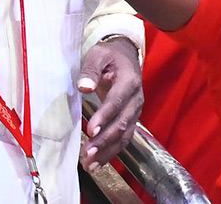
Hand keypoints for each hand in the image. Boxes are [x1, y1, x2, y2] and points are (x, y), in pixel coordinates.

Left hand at [79, 37, 143, 170]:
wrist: (126, 56)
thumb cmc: (109, 55)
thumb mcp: (98, 55)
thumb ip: (91, 70)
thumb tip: (84, 87)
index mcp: (129, 81)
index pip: (117, 101)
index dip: (104, 117)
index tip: (90, 130)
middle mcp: (136, 99)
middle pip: (122, 123)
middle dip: (104, 140)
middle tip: (87, 153)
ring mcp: (135, 112)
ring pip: (124, 135)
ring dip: (107, 151)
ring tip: (90, 165)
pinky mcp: (131, 120)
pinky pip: (123, 139)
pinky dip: (111, 152)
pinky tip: (97, 163)